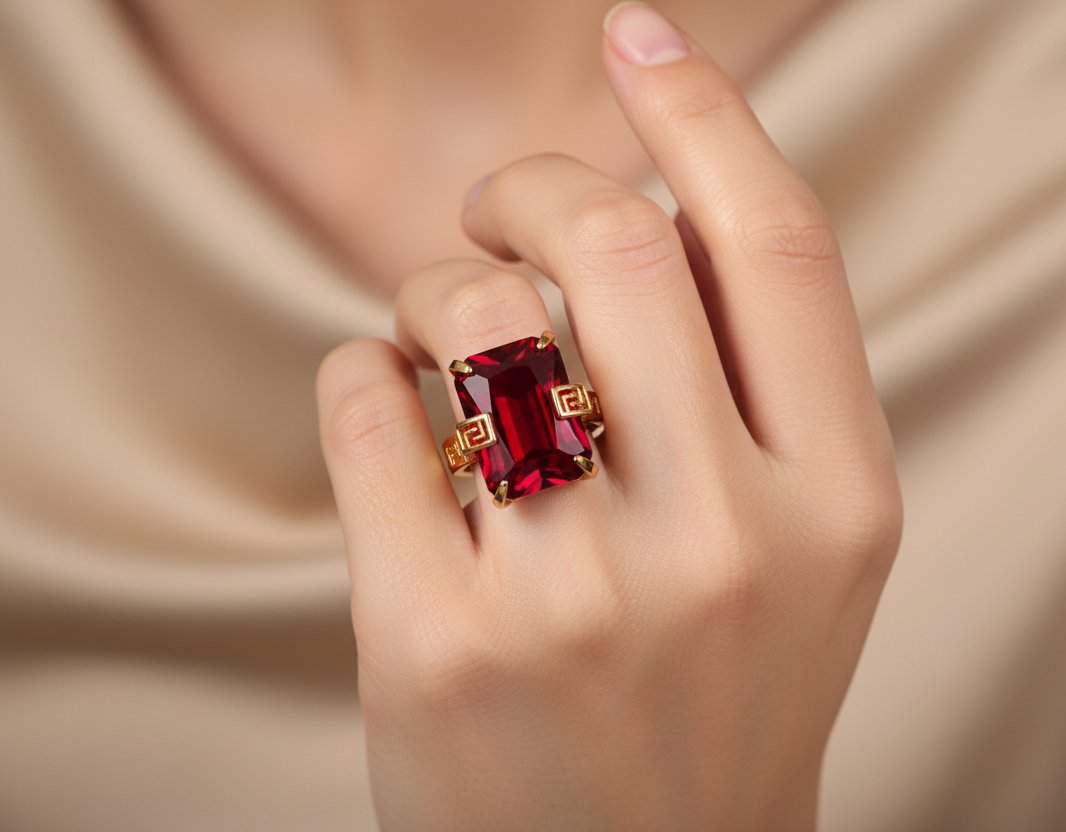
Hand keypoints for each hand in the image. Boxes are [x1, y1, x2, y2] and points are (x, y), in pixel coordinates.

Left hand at [316, 5, 901, 829]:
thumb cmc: (716, 694)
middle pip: (610, 243)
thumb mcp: (801, 551)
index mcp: (836, 504)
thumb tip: (635, 203)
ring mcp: (573, 600)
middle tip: (498, 203)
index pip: (776, 245)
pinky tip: (387, 411)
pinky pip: (362, 407)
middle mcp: (721, 544)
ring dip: (433, 282)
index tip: (636, 34)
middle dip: (530, 179)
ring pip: (468, 310)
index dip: (702, 110)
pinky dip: (357, 371)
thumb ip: (751, 387)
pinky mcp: (433, 644)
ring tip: (439, 334)